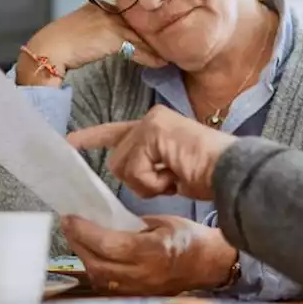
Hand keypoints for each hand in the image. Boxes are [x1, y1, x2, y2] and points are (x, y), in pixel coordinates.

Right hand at [17, 4, 165, 86]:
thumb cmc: (63, 43)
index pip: (131, 12)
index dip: (147, 23)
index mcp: (101, 4)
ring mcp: (110, 20)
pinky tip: (160, 63)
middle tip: (176, 42)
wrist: (48, 49)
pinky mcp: (111, 34)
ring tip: (173, 55)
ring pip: (142, 34)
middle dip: (158, 32)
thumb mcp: (87, 32)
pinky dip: (150, 57)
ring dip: (158, 46)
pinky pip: (137, 47)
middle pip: (140, 21)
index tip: (162, 31)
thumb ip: (105, 32)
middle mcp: (108, 8)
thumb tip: (124, 43)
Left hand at [61, 214, 237, 295]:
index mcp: (153, 252)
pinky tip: (92, 256)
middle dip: (78, 243)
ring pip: (99, 278)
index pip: (110, 245)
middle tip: (69, 225)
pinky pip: (107, 286)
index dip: (85, 232)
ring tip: (77, 238)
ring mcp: (140, 289)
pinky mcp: (138, 296)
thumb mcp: (162, 221)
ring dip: (84, 257)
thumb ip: (131, 224)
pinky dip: (96, 270)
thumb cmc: (189, 238)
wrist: (209, 264)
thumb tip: (103, 222)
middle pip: (98, 263)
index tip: (70, 218)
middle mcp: (145, 275)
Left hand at [67, 105, 235, 199]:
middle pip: (116, 160)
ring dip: (147, 184)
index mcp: (155, 129)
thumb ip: (147, 168)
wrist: (232, 174)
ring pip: (122, 165)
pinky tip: (174, 176)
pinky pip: (134, 169)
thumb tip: (126, 175)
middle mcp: (151, 120)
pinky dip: (152, 182)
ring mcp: (151, 122)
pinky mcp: (153, 130)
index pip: (117, 132)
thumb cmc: (210, 178)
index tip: (69, 141)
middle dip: (139, 181)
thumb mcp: (170, 174)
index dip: (93, 138)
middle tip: (168, 181)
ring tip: (174, 178)